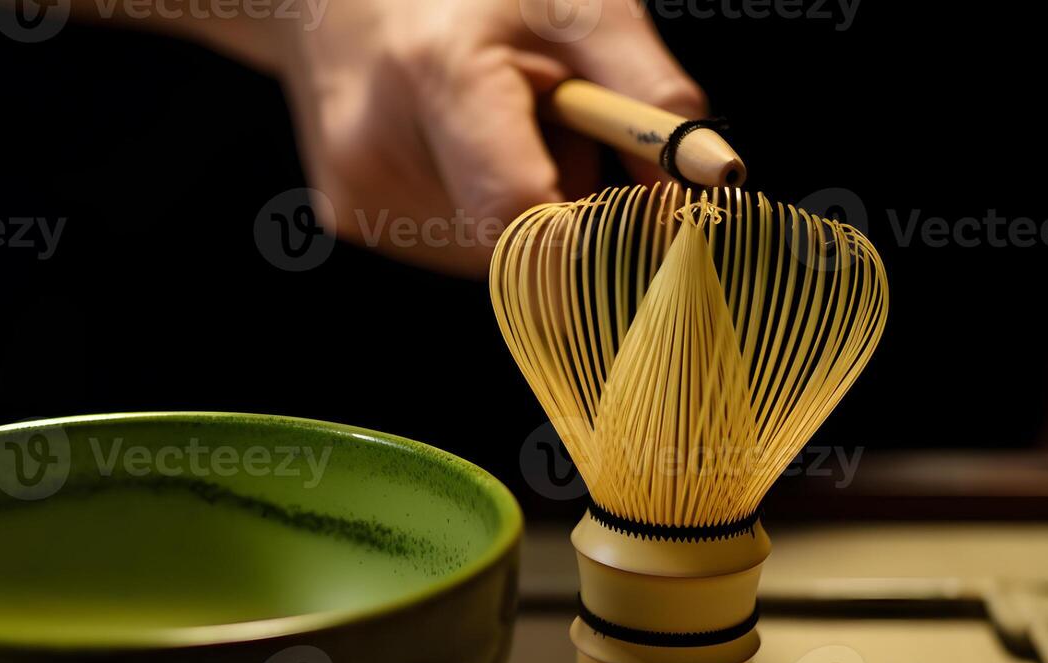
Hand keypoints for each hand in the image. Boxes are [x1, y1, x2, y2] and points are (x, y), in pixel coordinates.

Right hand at [274, 0, 706, 274]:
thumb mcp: (582, 6)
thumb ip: (650, 98)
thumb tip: (698, 192)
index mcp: (439, 76)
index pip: (523, 214)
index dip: (593, 231)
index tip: (640, 218)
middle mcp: (378, 147)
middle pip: (514, 241)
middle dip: (563, 201)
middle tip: (555, 125)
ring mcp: (357, 194)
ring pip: (488, 253)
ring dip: (521, 208)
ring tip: (499, 128)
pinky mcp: (350, 221)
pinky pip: (451, 249)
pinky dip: (478, 212)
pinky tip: (461, 151)